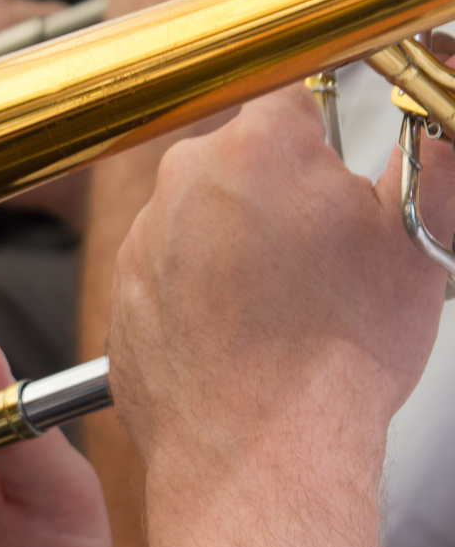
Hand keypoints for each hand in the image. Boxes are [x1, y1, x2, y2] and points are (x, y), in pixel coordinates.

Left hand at [109, 82, 454, 518]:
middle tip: (323, 250)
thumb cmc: (336, 355)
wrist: (260, 450)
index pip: (293, 96)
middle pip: (242, 158)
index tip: (335, 159)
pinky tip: (241, 330)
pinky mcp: (123, 289)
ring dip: (237, 240)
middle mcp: (185, 181)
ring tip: (284, 303)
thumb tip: (438, 125)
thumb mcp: (416, 240)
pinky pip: (168, 269)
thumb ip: (432, 160)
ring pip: (202, 214)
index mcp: (259, 147)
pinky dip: (199, 289)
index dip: (322, 132)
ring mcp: (144, 237)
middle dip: (282, 190)